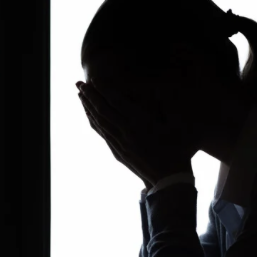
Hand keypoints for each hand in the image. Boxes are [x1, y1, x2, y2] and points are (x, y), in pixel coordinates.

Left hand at [77, 81, 194, 187]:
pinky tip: (88, 116)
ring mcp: (121, 144)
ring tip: (80, 96)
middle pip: (103, 110)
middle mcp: (127, 132)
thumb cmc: (178, 149)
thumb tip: (151, 91)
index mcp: (141, 122)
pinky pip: (103, 135)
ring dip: (88, 108)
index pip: (117, 101)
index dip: (104, 88)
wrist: (170, 178)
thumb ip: (160, 107)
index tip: (94, 78)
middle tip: (78, 83)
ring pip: (100, 122)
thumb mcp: (173, 123)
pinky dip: (94, 123)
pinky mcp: (119, 153)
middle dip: (90, 95)